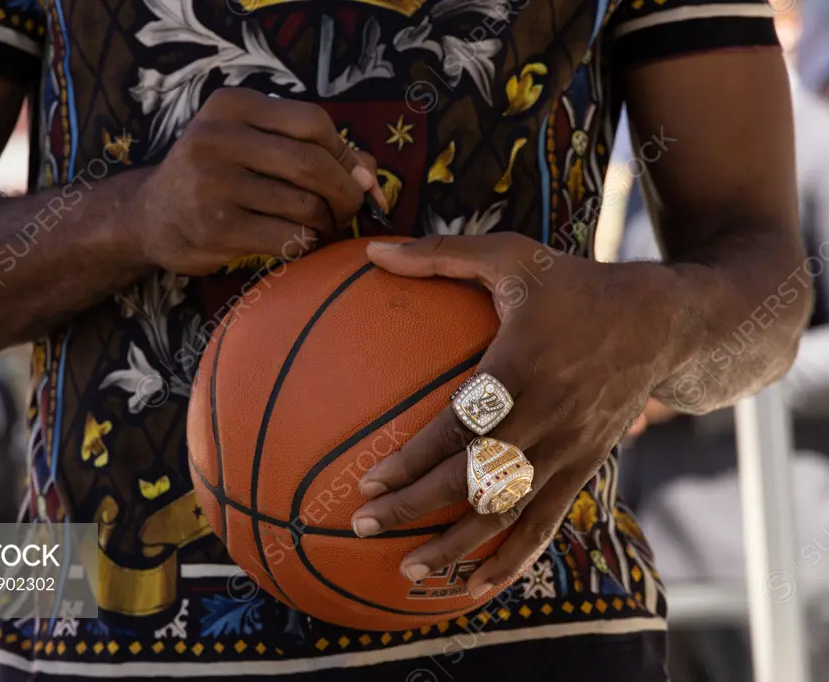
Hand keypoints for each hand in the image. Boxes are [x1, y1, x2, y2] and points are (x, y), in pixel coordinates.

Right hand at [138, 88, 386, 275]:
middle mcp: (219, 138)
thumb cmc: (215, 178)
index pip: (313, 122)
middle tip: (348, 210)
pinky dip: (306, 244)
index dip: (345, 154)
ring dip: (326, 223)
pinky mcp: (219, 228)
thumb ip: (310, 149)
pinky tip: (298, 243)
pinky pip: (289, 237)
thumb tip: (370, 174)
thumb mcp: (250, 145)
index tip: (356, 177)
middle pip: (313, 164)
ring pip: (305, 205)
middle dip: (345, 193)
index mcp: (233, 106)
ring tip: (319, 226)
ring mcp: (216, 184)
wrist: (149, 218)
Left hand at [349, 234, 677, 596]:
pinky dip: (512, 560)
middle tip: (364, 527)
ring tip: (407, 571)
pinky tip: (476, 587)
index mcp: (522, 366)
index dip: (413, 459)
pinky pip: (545, 525)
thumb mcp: (513, 255)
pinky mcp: (583, 469)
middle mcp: (546, 417)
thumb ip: (441, 254)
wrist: (662, 322)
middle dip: (416, 509)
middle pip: (474, 479)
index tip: (368, 482)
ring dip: (456, 548)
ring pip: (508, 513)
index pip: (459, 426)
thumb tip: (372, 248)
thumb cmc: (576, 285)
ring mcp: (568, 450)